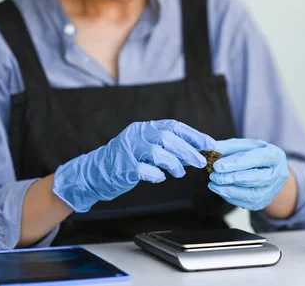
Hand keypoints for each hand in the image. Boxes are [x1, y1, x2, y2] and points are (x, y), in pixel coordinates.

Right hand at [52, 120, 214, 211]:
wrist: (94, 172)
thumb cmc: (126, 161)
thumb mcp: (146, 148)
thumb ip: (167, 147)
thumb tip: (196, 151)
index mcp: (144, 127)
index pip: (173, 126)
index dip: (193, 135)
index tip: (210, 144)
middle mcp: (136, 135)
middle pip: (168, 138)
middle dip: (188, 151)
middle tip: (202, 162)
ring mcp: (128, 150)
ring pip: (158, 152)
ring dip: (174, 164)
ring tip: (179, 173)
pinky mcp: (122, 167)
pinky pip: (144, 170)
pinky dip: (157, 175)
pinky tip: (161, 178)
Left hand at [208, 138, 288, 210]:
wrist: (270, 172)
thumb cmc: (257, 156)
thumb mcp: (246, 146)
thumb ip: (230, 147)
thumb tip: (212, 148)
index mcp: (275, 156)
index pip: (258, 158)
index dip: (237, 163)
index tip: (218, 165)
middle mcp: (278, 175)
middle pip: (256, 178)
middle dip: (232, 178)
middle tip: (214, 176)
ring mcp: (272, 191)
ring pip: (251, 194)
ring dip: (229, 190)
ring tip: (213, 184)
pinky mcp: (263, 202)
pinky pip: (246, 204)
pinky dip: (231, 197)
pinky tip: (220, 190)